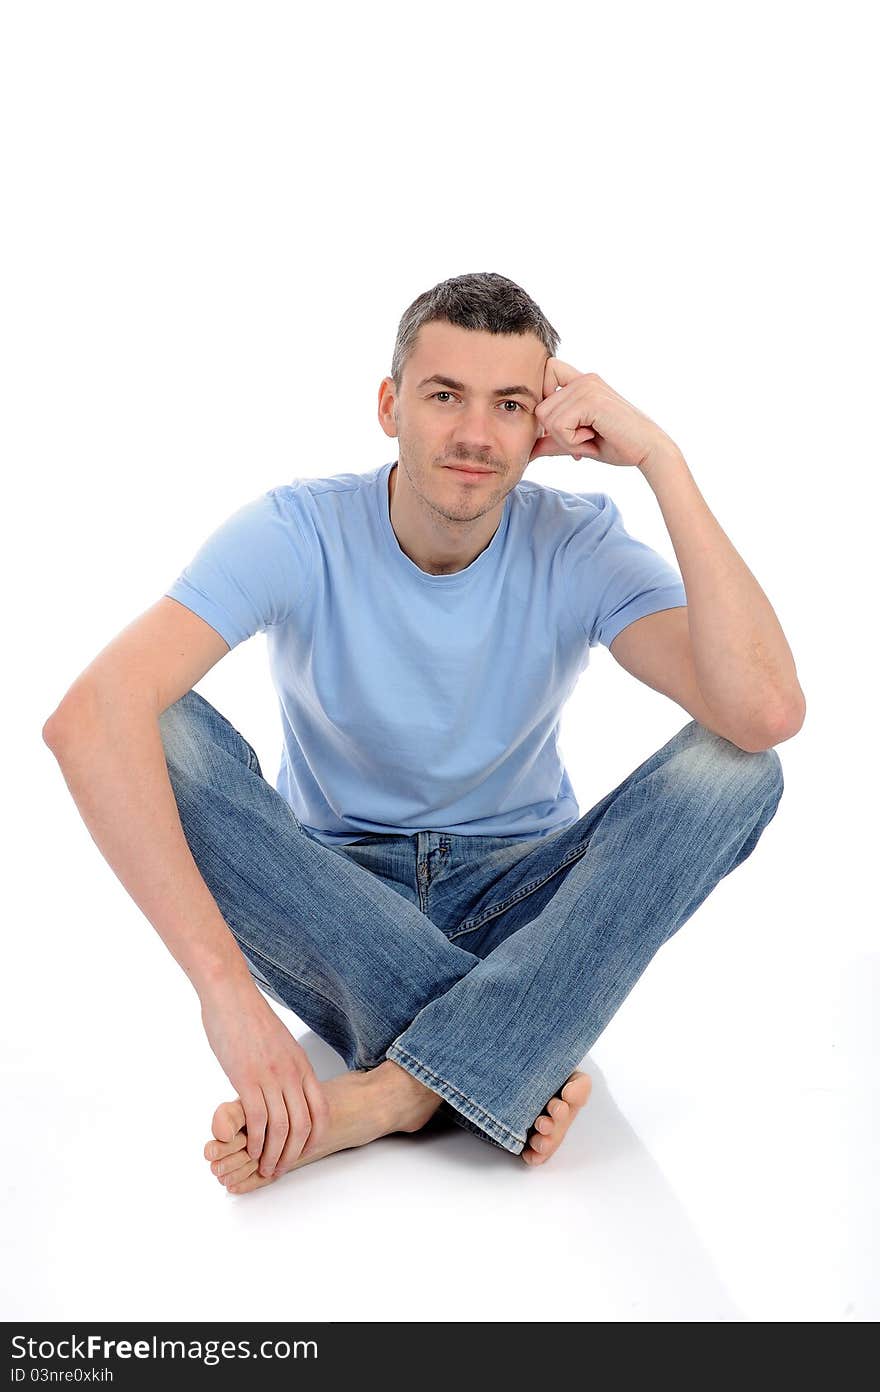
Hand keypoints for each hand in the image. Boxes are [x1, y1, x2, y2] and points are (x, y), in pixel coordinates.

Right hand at [199, 979, 329, 1176]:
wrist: (231, 995)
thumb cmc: (250, 1018)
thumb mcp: (281, 1044)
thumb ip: (286, 1067)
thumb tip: (285, 1086)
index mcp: (301, 1065)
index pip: (321, 1110)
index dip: (315, 1137)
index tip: (304, 1152)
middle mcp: (291, 1073)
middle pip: (303, 1125)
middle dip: (293, 1154)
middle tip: (280, 1169)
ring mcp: (271, 1077)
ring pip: (282, 1127)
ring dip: (274, 1154)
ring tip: (264, 1168)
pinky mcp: (247, 1079)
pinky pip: (258, 1119)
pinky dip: (256, 1141)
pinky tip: (250, 1150)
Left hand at [527, 358, 680, 470]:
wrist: (648, 450)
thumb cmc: (618, 445)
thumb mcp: (579, 442)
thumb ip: (553, 441)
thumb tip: (527, 451)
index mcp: (582, 382)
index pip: (545, 371)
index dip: (544, 398)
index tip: (564, 424)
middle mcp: (583, 378)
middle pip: (539, 408)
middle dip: (556, 433)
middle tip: (584, 438)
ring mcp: (587, 386)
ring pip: (546, 418)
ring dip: (566, 439)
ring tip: (591, 438)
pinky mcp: (590, 399)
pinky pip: (558, 426)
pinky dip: (572, 441)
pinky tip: (594, 437)